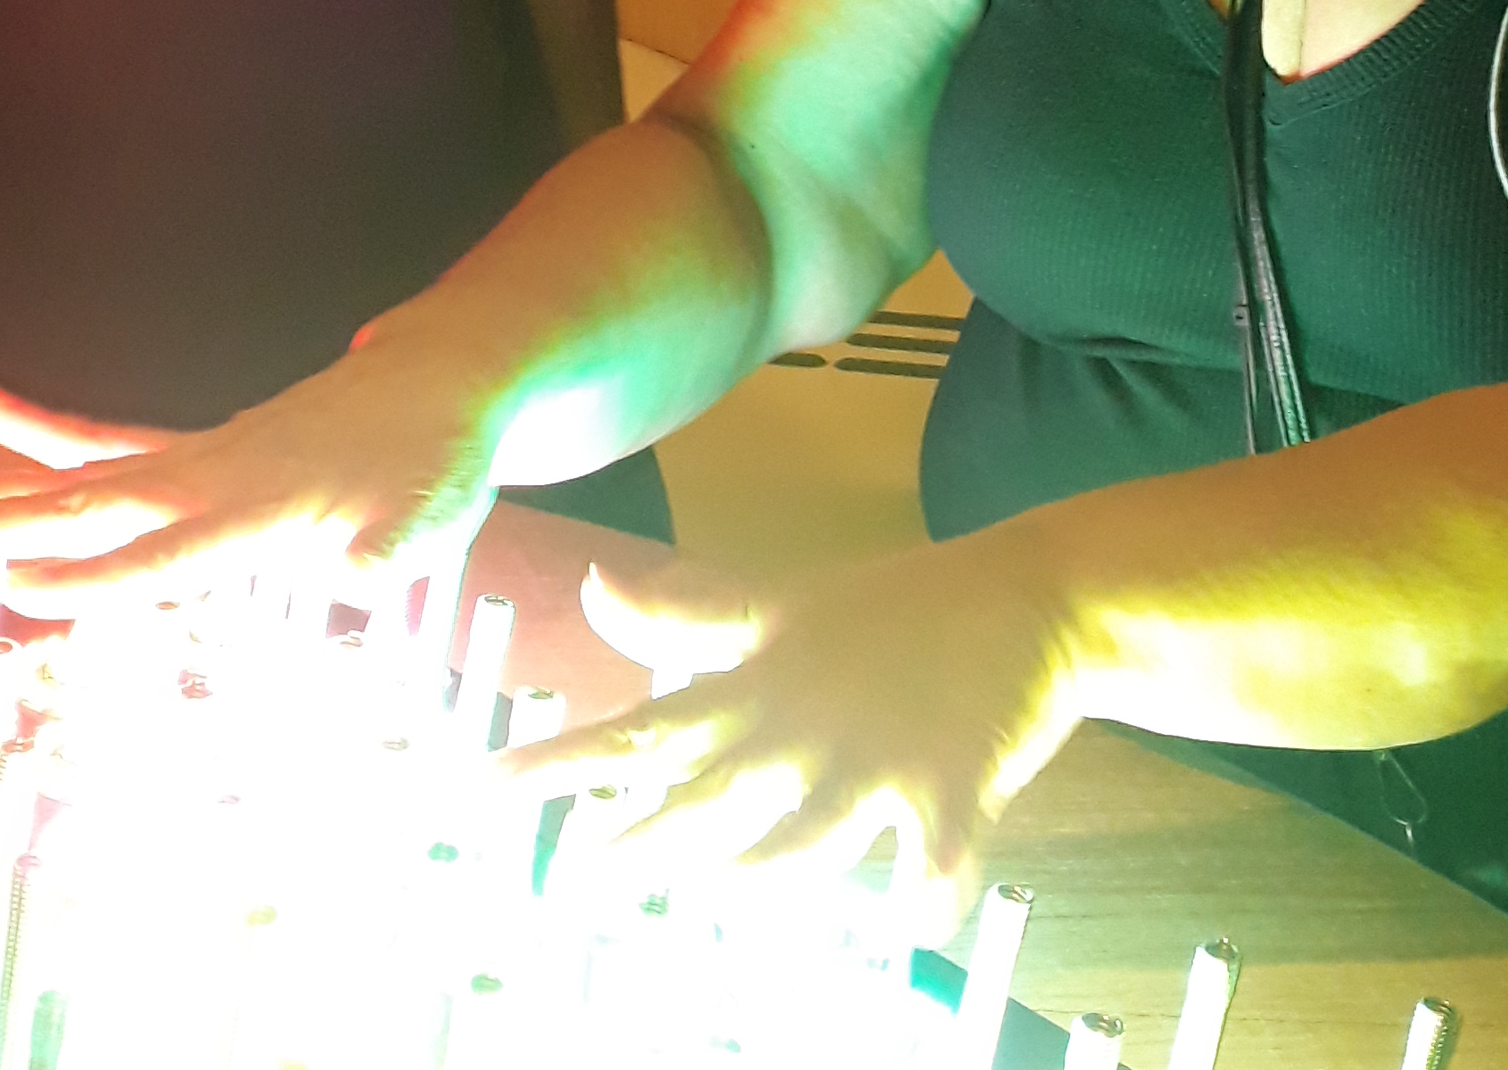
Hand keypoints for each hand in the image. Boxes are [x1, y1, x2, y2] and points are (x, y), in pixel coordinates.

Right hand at [0, 343, 499, 610]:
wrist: (447, 379)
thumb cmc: (436, 456)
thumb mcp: (430, 516)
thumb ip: (388, 551)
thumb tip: (351, 576)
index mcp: (261, 507)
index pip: (166, 552)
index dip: (98, 578)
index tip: (20, 590)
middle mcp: (214, 474)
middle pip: (85, 505)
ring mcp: (203, 454)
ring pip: (78, 476)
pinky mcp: (207, 446)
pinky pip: (116, 442)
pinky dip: (53, 434)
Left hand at [492, 532, 1082, 942]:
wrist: (1025, 593)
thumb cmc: (895, 610)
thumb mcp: (778, 606)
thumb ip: (685, 612)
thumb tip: (594, 587)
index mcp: (758, 690)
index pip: (643, 730)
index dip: (562, 762)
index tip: (482, 791)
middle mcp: (801, 728)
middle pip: (705, 798)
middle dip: (637, 844)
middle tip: (574, 881)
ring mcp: (875, 758)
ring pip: (804, 837)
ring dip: (760, 874)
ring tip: (713, 898)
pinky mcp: (952, 780)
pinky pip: (936, 851)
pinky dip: (931, 886)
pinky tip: (917, 920)